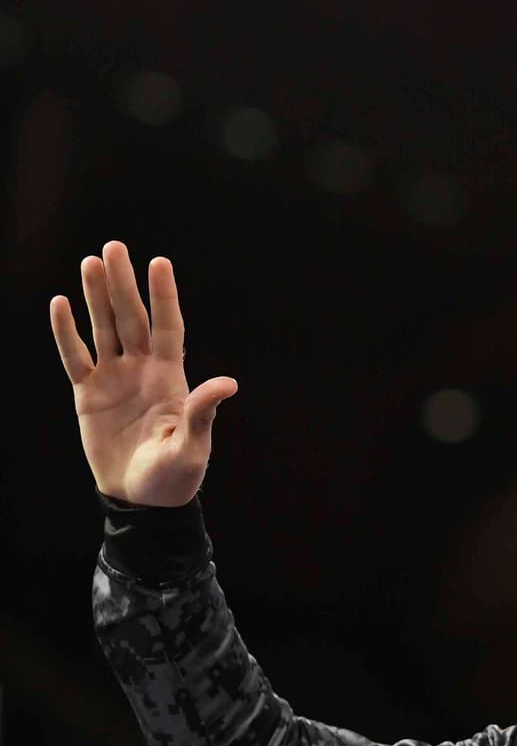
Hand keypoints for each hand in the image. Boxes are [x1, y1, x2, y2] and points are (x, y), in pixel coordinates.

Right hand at [49, 242, 237, 506]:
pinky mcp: (89, 394)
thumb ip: (203, 412)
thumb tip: (228, 383)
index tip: (160, 262)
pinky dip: (66, 332)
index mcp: (171, 377)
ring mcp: (114, 379)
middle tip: (114, 247)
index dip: (163, 296)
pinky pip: (75, 357)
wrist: (142, 498)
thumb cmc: (176, 475)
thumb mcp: (193, 446)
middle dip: (123, 284)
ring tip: (90, 262)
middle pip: (131, 318)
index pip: (167, 326)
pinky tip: (60, 303)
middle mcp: (142, 370)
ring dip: (95, 297)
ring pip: (103, 328)